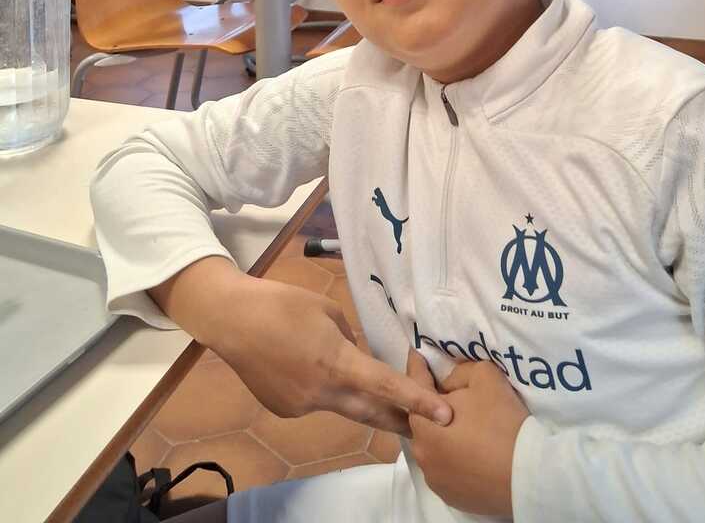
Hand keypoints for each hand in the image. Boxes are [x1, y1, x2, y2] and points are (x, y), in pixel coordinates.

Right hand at [215, 277, 452, 434]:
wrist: (232, 320)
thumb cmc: (283, 304)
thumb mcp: (327, 311)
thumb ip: (348, 340)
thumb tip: (354, 357)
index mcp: (337, 362)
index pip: (385, 386)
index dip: (417, 401)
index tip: (444, 416)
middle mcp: (322, 394)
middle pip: (371, 413)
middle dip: (400, 421)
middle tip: (427, 429)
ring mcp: (301, 406)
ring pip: (338, 403)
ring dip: (347, 391)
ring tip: (322, 357)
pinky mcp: (284, 410)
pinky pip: (313, 400)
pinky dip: (316, 386)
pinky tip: (297, 364)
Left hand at [407, 351, 529, 515]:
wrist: (526, 474)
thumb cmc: (502, 421)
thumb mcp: (484, 377)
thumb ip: (459, 372)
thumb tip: (448, 385)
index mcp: (422, 421)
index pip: (416, 383)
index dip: (419, 365)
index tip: (417, 351)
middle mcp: (420, 451)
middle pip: (424, 418)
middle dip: (435, 405)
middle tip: (456, 396)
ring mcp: (433, 477)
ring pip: (434, 445)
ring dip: (445, 433)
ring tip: (468, 427)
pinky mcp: (449, 495)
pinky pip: (447, 467)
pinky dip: (455, 457)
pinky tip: (474, 452)